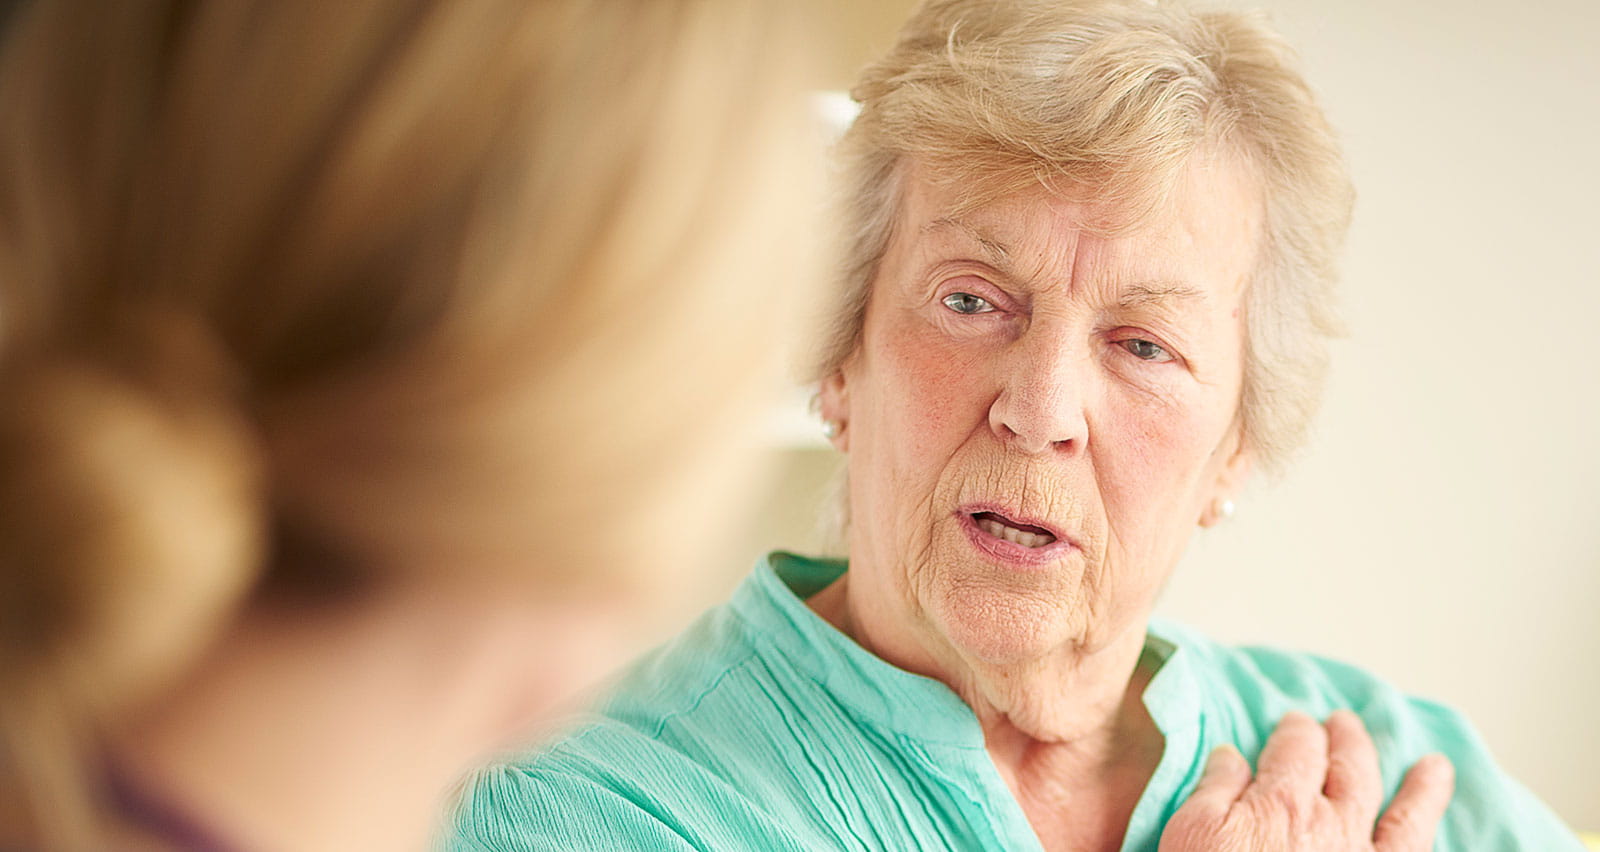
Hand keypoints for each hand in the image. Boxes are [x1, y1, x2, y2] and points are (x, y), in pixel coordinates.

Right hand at [1159, 710, 1454, 851]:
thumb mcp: (1191, 832)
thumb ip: (1214, 789)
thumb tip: (1230, 754)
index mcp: (1282, 802)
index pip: (1297, 749)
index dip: (1297, 731)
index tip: (1297, 723)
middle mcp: (1334, 823)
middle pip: (1348, 768)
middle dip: (1347, 742)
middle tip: (1345, 724)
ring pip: (1404, 812)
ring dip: (1419, 786)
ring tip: (1433, 767)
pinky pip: (1415, 846)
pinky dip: (1432, 827)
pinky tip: (1440, 823)